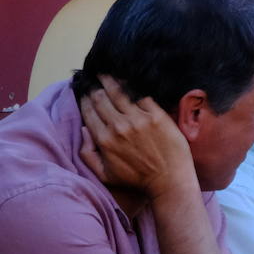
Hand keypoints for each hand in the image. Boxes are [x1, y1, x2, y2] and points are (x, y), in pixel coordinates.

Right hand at [78, 74, 196, 198]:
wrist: (170, 181)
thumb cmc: (137, 179)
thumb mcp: (104, 174)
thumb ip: (87, 153)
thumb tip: (83, 130)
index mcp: (104, 139)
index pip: (88, 110)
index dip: (85, 97)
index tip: (85, 90)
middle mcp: (118, 126)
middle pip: (101, 97)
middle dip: (95, 85)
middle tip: (94, 76)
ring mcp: (139, 120)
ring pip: (119, 92)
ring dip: (110, 79)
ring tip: (106, 72)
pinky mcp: (157, 116)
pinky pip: (142, 95)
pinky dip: (132, 85)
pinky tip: (129, 79)